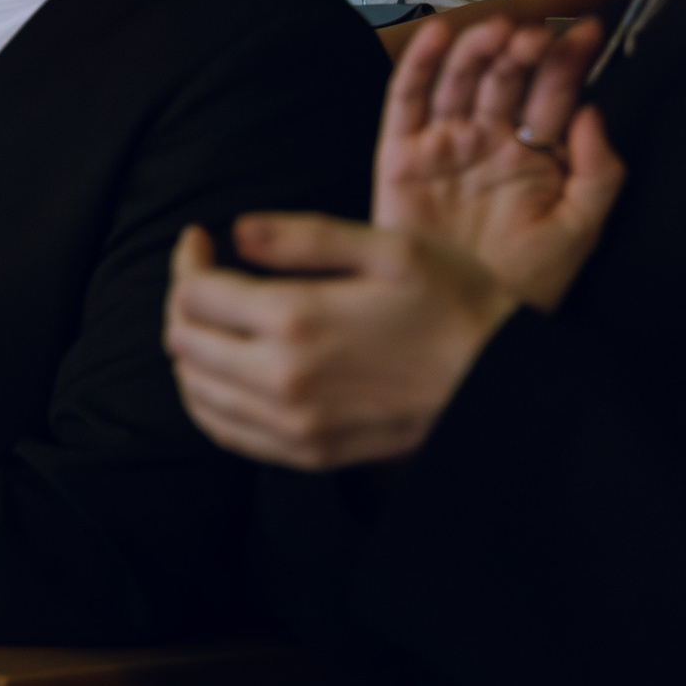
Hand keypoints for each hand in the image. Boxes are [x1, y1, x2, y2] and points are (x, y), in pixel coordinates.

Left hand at [162, 217, 516, 471]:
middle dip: (183, 301)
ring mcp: (292, 423)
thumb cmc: (455, 305)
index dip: (187, 261)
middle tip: (206, 276)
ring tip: (213, 320)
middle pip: (183, 341)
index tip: (201, 240)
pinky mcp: (306, 453)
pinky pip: (225, 431)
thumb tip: (234, 232)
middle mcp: (282, 379)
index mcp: (296, 319)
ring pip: (195, 390)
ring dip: (190, 350)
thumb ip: (303, 236)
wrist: (503, 385)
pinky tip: (224, 372)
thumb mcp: (390, 249)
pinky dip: (208, 399)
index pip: (195, 293)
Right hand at [375, 17, 623, 312]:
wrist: (465, 325)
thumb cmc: (525, 283)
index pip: (554, 93)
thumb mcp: (580, 230)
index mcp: (534, 155)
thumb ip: (599, 172)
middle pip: (506, 79)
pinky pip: (407, 102)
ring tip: (498, 31)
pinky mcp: (401, 158)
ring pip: (460, 81)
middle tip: (537, 38)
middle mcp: (488, 143)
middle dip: (524, 51)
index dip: (571, 61)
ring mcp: (444, 147)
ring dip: (478, 49)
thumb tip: (592, 113)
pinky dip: (420, 66)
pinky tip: (438, 36)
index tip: (589, 33)